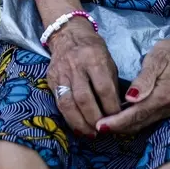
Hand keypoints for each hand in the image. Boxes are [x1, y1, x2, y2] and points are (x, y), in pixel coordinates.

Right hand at [46, 19, 121, 137]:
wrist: (68, 34)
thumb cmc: (93, 49)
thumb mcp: (108, 61)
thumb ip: (111, 83)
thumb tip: (117, 110)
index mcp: (94, 59)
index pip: (104, 88)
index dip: (111, 107)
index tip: (118, 118)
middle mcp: (76, 66)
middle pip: (85, 99)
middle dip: (95, 119)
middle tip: (104, 131)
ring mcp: (61, 73)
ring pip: (69, 103)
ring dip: (80, 123)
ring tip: (90, 134)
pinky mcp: (51, 80)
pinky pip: (59, 103)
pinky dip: (69, 118)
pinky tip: (78, 128)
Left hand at [96, 34, 169, 135]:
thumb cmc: (169, 53)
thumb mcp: (155, 61)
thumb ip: (143, 80)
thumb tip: (130, 98)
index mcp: (163, 96)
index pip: (136, 114)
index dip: (117, 122)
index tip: (100, 125)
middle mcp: (167, 108)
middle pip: (138, 123)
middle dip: (117, 128)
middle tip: (96, 127)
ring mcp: (167, 110)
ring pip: (142, 124)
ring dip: (123, 127)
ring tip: (103, 125)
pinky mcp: (165, 108)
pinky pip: (145, 119)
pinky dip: (130, 121)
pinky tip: (117, 117)